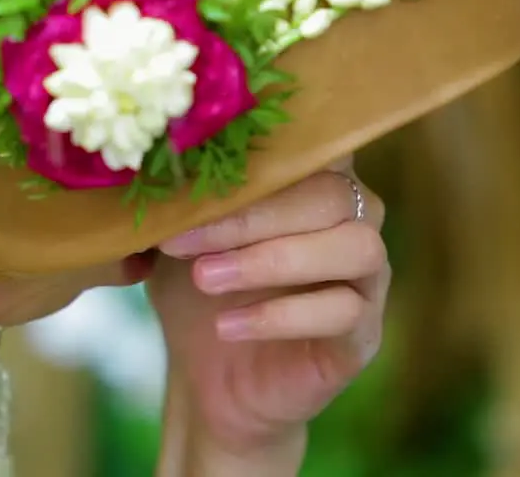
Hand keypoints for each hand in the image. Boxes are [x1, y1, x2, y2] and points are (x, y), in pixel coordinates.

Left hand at [147, 158, 388, 460]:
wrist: (209, 376)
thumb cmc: (197, 290)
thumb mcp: (177, 239)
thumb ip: (174, 202)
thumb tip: (150, 170)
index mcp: (313, 180)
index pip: (318, 143)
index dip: (268, 152)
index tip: (200, 169)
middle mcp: (354, 218)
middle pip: (331, 194)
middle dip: (252, 216)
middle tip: (185, 241)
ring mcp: (368, 276)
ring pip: (354, 247)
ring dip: (273, 259)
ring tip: (206, 279)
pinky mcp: (364, 332)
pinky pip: (344, 312)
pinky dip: (280, 316)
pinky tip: (226, 325)